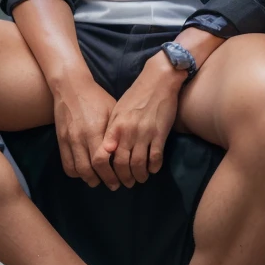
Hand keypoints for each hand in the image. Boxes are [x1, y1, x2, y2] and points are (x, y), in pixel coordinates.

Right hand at [52, 74, 120, 189]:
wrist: (71, 87)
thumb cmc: (97, 98)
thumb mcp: (113, 111)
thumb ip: (117, 132)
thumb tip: (129, 151)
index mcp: (96, 130)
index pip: (103, 161)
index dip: (113, 174)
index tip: (123, 179)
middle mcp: (80, 137)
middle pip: (90, 170)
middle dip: (104, 180)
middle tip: (115, 185)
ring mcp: (68, 140)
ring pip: (78, 170)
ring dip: (90, 179)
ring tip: (100, 180)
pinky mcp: (60, 141)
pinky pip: (66, 165)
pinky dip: (76, 173)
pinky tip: (86, 173)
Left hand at [96, 54, 184, 187]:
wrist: (158, 81)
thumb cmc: (136, 95)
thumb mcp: (117, 110)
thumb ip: (111, 131)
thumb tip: (105, 150)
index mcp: (115, 126)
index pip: (103, 155)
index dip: (104, 170)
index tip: (108, 176)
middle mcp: (127, 132)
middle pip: (121, 164)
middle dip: (123, 178)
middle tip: (126, 183)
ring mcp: (144, 134)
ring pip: (139, 165)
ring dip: (139, 176)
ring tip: (140, 178)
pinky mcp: (160, 134)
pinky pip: (156, 158)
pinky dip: (154, 167)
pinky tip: (153, 169)